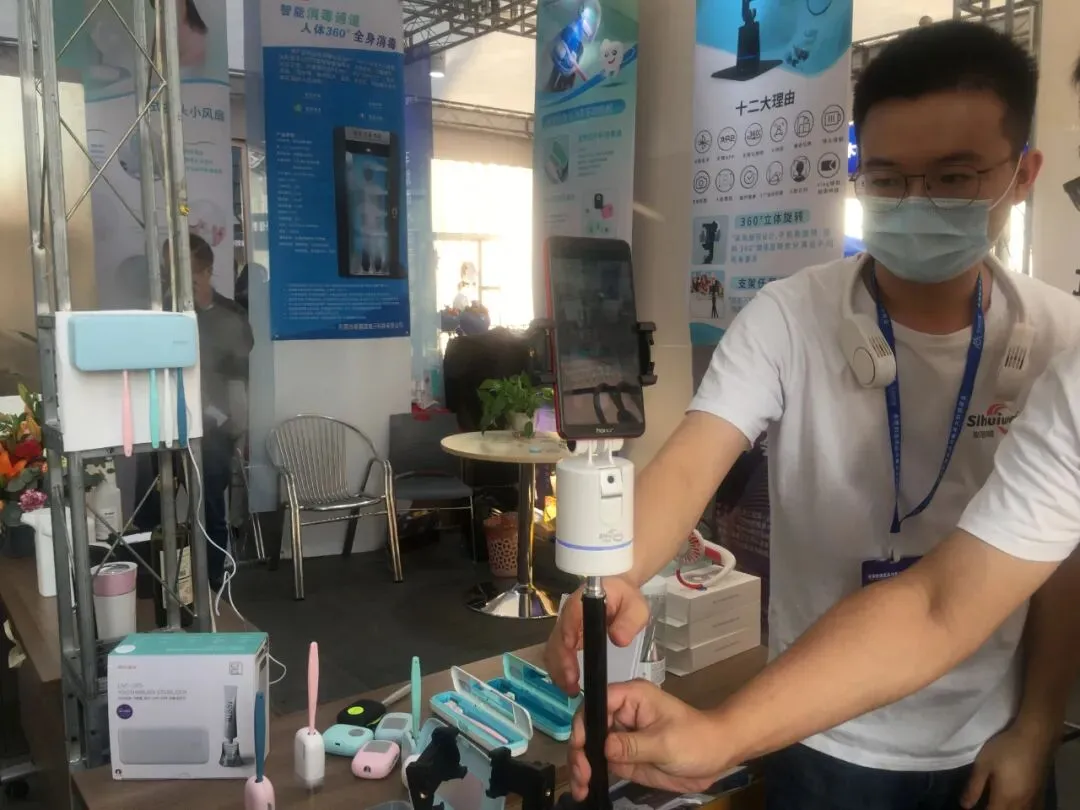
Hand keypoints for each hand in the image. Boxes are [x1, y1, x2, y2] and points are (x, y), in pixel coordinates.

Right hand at [543, 577, 648, 694]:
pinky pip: (556, 653)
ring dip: (558, 670)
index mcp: (586, 600)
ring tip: (570, 690)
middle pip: (557, 637)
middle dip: (561, 662)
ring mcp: (565, 625)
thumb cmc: (626, 599)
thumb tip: (618, 639)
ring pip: (553, 648)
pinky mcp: (565, 636)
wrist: (618, 593)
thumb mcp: (636, 608)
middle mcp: (570, 613)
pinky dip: (559, 669)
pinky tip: (569, 684)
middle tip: (572, 685)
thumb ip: (630, 621)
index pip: (571, 614)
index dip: (568, 633)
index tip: (572, 653)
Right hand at [567, 680, 730, 799]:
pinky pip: (600, 763)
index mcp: (632, 697)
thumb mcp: (665, 742)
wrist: (716, 756)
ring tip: (580, 787)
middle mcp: (621, 714)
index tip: (580, 747)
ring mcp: (621, 736)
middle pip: (588, 726)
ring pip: (589, 747)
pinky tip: (584, 789)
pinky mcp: (623, 756)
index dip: (584, 723)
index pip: (598, 702)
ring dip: (580, 766)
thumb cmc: (697, 739)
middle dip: (579, 750)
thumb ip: (633, 745)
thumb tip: (603, 747)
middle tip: (581, 775)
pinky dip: (589, 775)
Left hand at [961, 719, 1057, 809]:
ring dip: (1007, 809)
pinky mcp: (1041, 792)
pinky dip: (1019, 808)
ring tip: (997, 802)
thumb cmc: (1006, 748)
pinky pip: (1031, 808)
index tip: (972, 808)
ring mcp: (1033, 799)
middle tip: (985, 803)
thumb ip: (974, 786)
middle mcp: (1022, 803)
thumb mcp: (983, 764)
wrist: (1035, 737)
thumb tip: (965, 805)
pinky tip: (1014, 803)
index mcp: (1006, 798)